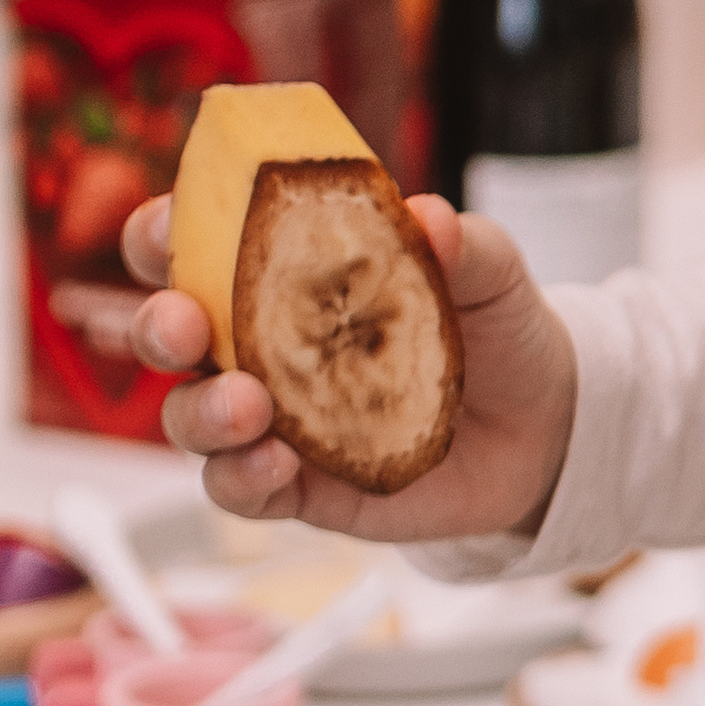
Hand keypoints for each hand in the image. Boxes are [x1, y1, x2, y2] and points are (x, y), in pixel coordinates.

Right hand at [121, 189, 578, 539]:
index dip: (162, 232)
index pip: (192, 242)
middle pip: (169, 330)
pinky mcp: (300, 487)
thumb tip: (427, 216)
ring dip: (201, 411)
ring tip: (246, 406)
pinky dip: (244, 477)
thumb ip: (461, 244)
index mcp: (280, 271)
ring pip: (189, 418)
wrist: (544, 426)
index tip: (169, 230)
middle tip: (186, 326)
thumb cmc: (494, 329)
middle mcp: (258, 344)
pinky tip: (275, 462)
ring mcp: (272, 420)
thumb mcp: (491, 275)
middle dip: (159, 325)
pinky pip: (242, 489)